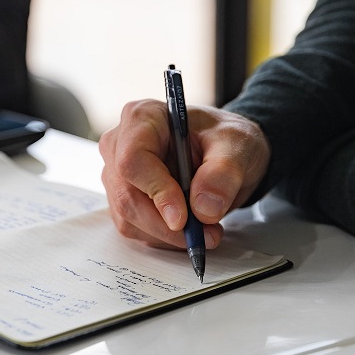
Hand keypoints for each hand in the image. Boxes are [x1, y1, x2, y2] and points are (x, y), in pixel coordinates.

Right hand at [99, 98, 270, 249]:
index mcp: (142, 117)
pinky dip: (163, 237)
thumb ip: (223, 173)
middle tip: (205, 234)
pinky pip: (134, 228)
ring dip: (167, 234)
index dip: (156, 192)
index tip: (183, 218)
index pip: (132, 159)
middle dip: (166, 224)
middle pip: (127, 195)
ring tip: (206, 230)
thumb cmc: (223, 139)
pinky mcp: (122, 198)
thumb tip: (203, 208)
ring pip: (128, 218)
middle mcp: (119, 144)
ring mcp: (116, 174)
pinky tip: (188, 227)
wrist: (224, 152)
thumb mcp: (237, 146)